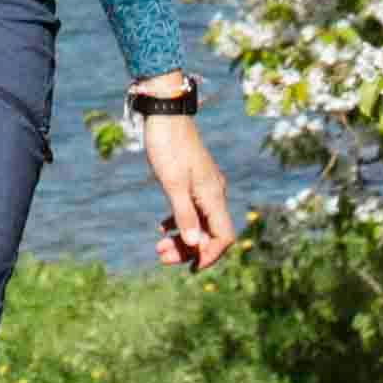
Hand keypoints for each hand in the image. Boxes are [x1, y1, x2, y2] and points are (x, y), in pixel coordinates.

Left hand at [137, 106, 236, 271]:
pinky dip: (178, 222)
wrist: (165, 114)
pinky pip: (191, 210)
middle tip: (161, 258)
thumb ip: (184, 215)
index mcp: (213, 195)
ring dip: (181, 239)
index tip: (191, 268)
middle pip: (209, 233)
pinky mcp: (193, 181)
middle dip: (188, 249)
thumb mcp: (172, 184)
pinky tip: (161, 227)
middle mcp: (214, 193)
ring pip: (199, 223)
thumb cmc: (168, 146)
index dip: (211, 255)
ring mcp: (204, 187)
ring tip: (158, 248)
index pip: (224, 236)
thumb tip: (193, 246)